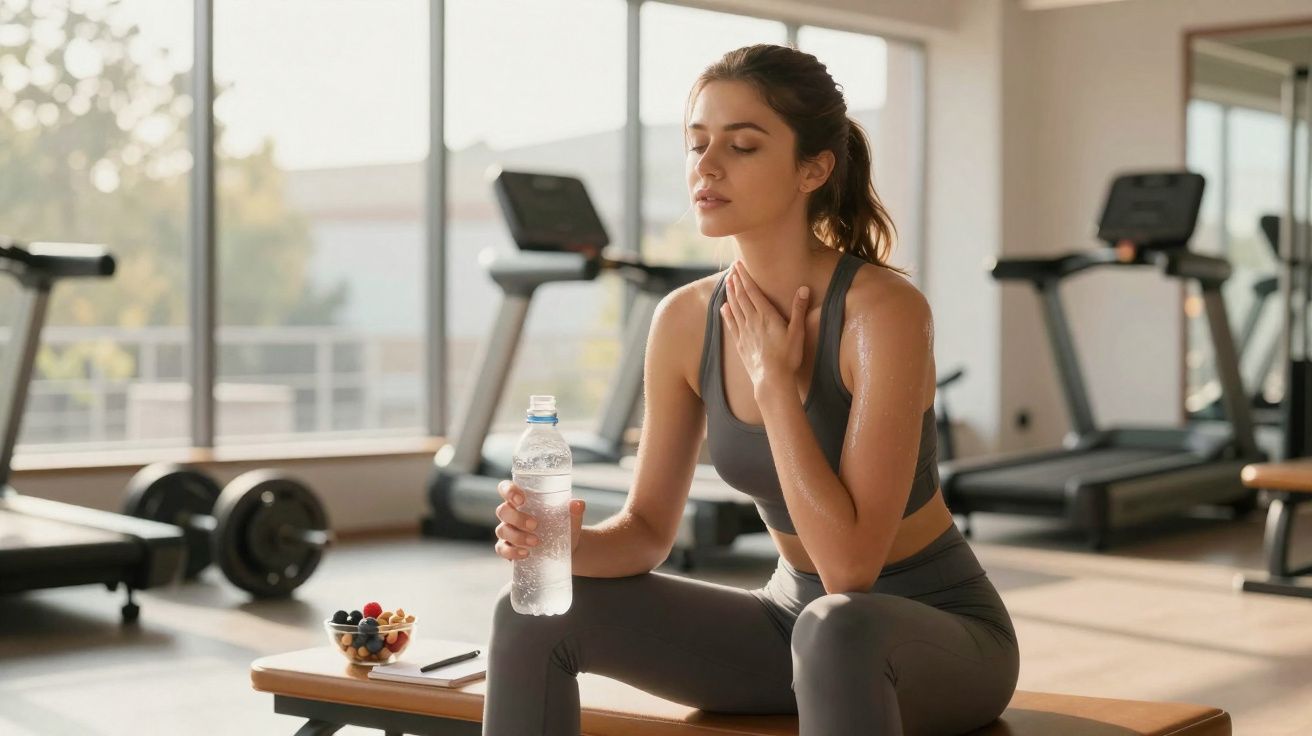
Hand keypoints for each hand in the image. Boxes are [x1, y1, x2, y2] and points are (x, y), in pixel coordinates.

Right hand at [494, 480, 586, 560]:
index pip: (505, 488)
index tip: (521, 499)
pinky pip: (501, 549)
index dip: (508, 491)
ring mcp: (508, 531)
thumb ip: (575, 509)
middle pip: (503, 511)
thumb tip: (578, 504)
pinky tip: (526, 554)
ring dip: (517, 536)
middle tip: (535, 525)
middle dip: (517, 518)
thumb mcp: (571, 517)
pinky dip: (512, 552)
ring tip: (536, 542)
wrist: (568, 548)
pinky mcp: (508, 548)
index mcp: (521, 499)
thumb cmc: (564, 525)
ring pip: (502, 530)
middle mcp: (511, 513)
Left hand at [721, 260, 808, 393]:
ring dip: (730, 294)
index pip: (752, 291)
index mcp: (766, 315)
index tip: (738, 264)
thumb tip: (803, 289)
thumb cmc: (787, 357)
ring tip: (727, 283)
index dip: (744, 276)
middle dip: (736, 281)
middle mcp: (752, 321)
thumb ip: (799, 309)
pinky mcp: (740, 344)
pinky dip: (726, 314)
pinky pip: (731, 324)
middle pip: (741, 297)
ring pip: (734, 308)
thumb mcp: (797, 332)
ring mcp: (744, 332)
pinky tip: (723, 307)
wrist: (772, 380)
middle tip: (731, 269)